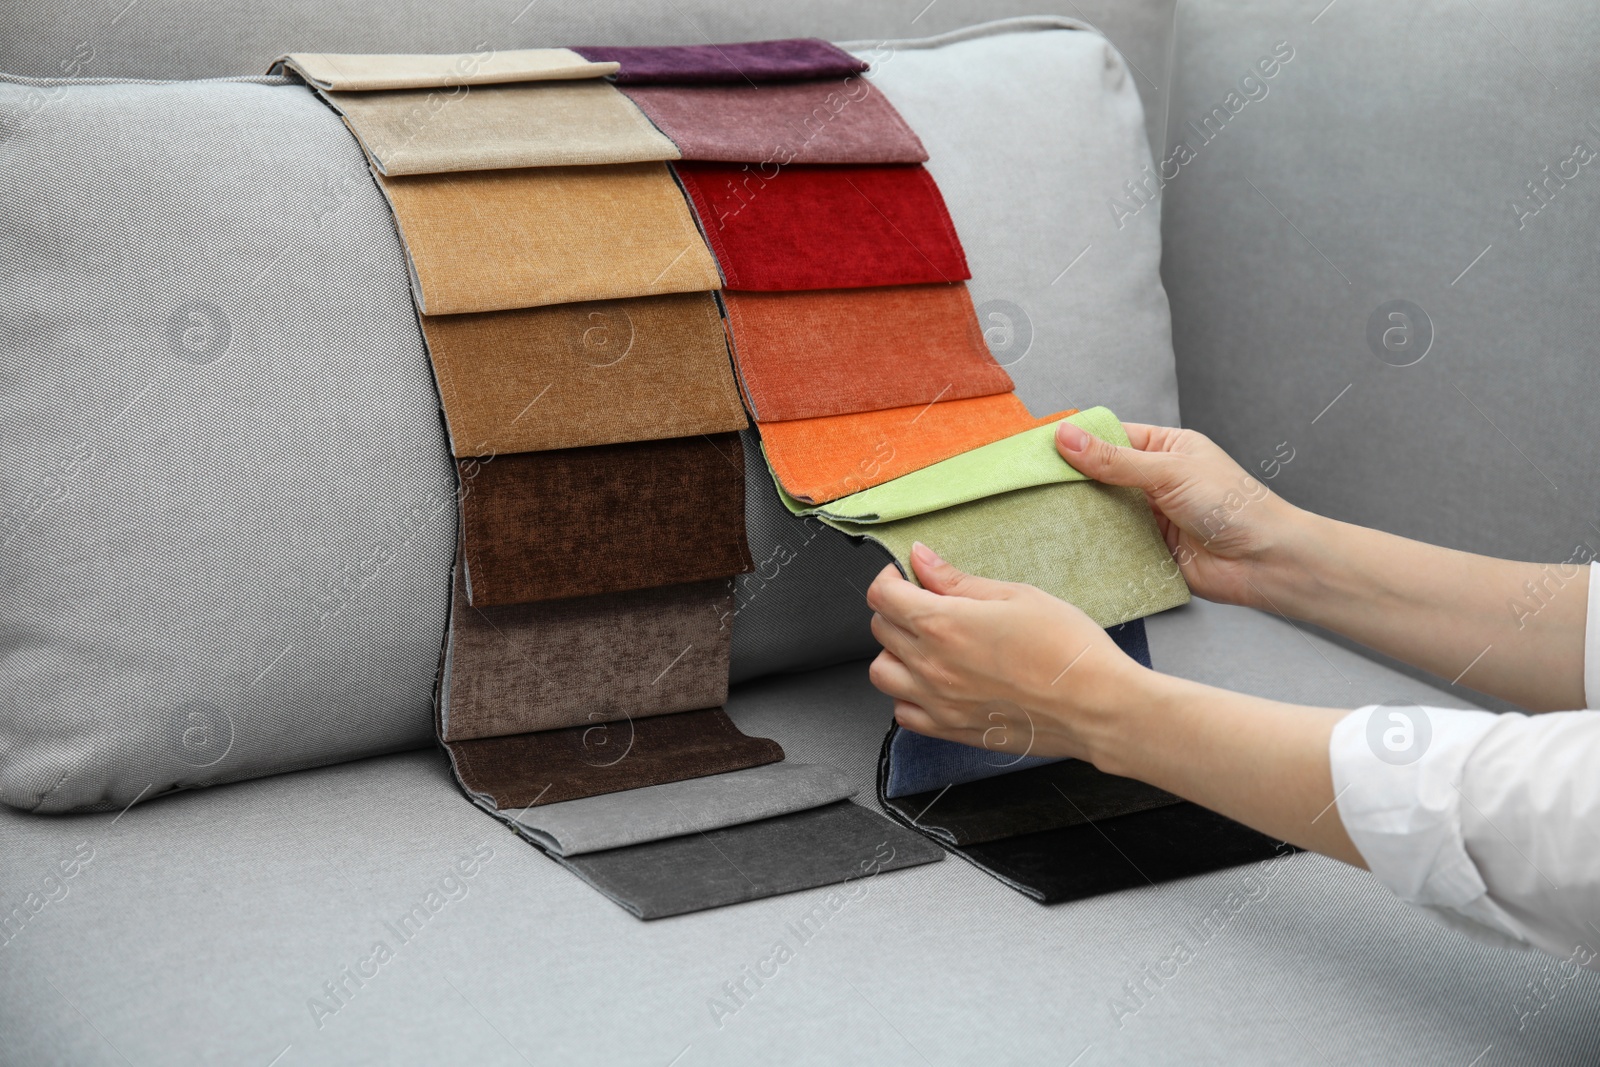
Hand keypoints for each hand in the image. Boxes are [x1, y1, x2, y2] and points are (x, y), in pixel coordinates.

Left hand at [865, 544, 1151, 763]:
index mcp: (943, 625)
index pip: (883, 596)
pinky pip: (903, 714)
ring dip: (895, 653)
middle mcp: (931, 666)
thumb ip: (959, 580)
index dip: (889, 578)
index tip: (906, 575)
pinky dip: (908, 695)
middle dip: (896, 609)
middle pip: (880, 630)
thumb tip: (922, 560)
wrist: (1097, 706)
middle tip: (925, 602)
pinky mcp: (951, 730)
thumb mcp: (1016, 596)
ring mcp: (938, 703)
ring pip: (882, 674)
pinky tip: (933, 682)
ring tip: (925, 644)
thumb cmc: (1068, 650)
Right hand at [1055, 421, 1302, 608]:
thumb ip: (1115, 460)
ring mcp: (1149, 517)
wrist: (1264, 562)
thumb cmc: (1232, 505)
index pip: (1110, 438)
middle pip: (1100, 476)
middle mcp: (1154, 480)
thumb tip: (1066, 436)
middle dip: (1070, 481)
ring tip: (1037, 513)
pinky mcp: (1146, 550)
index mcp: (1165, 448)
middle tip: (1028, 484)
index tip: (1038, 448)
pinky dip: (1092, 544)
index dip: (1076, 442)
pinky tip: (1064, 542)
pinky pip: (1110, 544)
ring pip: (1101, 511)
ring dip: (1079, 514)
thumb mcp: (1169, 472)